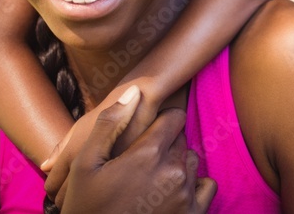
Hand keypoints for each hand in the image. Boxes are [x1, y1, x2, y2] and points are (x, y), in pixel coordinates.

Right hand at [46, 86, 216, 212]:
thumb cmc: (87, 207)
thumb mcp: (86, 165)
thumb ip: (110, 124)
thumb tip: (135, 91)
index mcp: (148, 154)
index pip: (174, 117)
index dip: (160, 123)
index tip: (148, 134)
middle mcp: (173, 171)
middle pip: (181, 140)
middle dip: (166, 145)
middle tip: (143, 163)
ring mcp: (186, 194)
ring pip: (192, 161)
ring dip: (178, 165)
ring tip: (153, 180)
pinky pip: (207, 186)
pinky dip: (194, 186)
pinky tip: (172, 193)